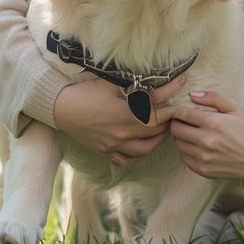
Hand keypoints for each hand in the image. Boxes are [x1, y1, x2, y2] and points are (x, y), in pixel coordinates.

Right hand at [52, 74, 186, 166]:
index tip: (182, 101)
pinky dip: (138, 155)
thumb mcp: (112, 85)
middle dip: (167, 122)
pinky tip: (142, 146)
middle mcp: (123, 134)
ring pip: (145, 150)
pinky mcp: (106, 152)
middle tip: (172, 114)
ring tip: (161, 130)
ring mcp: (114, 146)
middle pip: (155, 132)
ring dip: (156, 140)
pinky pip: (127, 160)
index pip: (160, 114)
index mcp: (127, 115)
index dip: (173, 107)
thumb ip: (140, 88)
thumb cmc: (86, 92)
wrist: (61, 108)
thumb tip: (165, 83)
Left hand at [167, 90, 243, 189]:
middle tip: (186, 122)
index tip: (181, 111)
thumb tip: (192, 94)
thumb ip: (213, 98)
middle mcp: (207, 141)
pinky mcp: (202, 169)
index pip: (183, 113)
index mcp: (214, 123)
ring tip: (194, 135)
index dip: (178, 111)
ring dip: (183, 138)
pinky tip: (198, 148)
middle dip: (178, 123)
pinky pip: (183, 157)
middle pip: (176, 129)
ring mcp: (204, 157)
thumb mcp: (235, 109)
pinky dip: (188, 152)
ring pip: (178, 143)